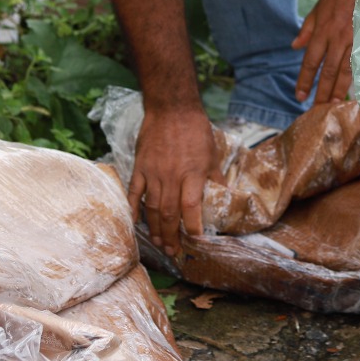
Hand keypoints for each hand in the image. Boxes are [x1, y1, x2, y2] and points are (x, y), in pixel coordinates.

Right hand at [127, 105, 217, 256]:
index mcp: (192, 173)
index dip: (193, 226)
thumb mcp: (212, 153)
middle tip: (173, 252)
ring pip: (152, 208)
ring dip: (155, 229)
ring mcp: (153, 173)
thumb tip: (224, 196)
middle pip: (170, 214)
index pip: (191, 207)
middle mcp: (172, 176)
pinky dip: (134, 210)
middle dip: (172, 236)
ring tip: (159, 243)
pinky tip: (136, 224)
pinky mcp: (140, 168)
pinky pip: (135, 193)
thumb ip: (215, 178)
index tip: (196, 240)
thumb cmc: (195, 130)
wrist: (171, 108)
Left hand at [291, 0, 359, 104]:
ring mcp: (353, 41)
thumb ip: (306, 30)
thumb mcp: (317, 9)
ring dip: (338, 91)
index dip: (304, 80)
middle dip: (321, 92)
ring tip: (333, 106)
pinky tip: (354, 92)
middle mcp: (336, 39)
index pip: (310, 61)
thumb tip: (294, 46)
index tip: (299, 96)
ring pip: (344, 71)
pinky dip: (356, 79)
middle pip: (327, 71)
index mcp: (321, 32)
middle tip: (316, 110)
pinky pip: (359, 64)